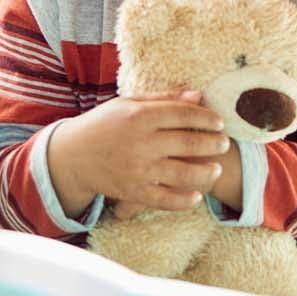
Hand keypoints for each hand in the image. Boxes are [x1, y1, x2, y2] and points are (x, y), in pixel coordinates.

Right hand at [46, 92, 229, 215]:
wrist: (72, 155)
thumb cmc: (104, 124)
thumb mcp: (129, 104)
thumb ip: (164, 100)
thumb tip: (198, 96)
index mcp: (140, 116)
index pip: (183, 114)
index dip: (206, 118)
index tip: (219, 122)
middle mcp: (140, 142)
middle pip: (187, 142)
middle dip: (212, 143)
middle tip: (224, 143)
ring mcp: (137, 169)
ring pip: (182, 173)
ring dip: (205, 172)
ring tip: (216, 169)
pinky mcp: (132, 191)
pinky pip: (164, 199)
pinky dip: (183, 200)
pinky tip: (197, 195)